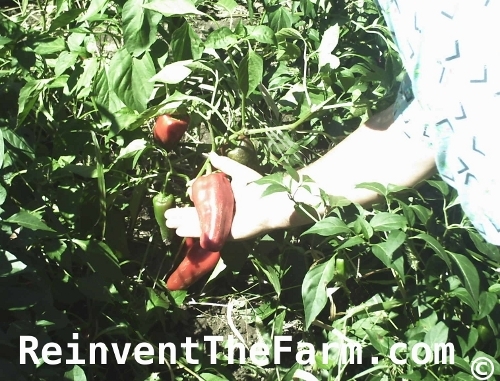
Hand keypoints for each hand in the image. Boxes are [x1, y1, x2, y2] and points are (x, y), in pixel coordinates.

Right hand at [165, 152, 290, 239]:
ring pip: (199, 224)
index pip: (205, 201)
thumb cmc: (257, 187)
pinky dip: (193, 232)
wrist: (270, 202)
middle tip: (168, 215)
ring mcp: (224, 225)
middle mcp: (223, 214)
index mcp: (226, 201)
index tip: (186, 193)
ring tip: (169, 223)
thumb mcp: (238, 173)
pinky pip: (206, 233)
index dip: (193, 199)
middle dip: (182, 215)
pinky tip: (180, 231)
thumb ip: (225, 165)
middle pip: (198, 215)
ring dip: (183, 224)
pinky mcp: (226, 235)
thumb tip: (210, 155)